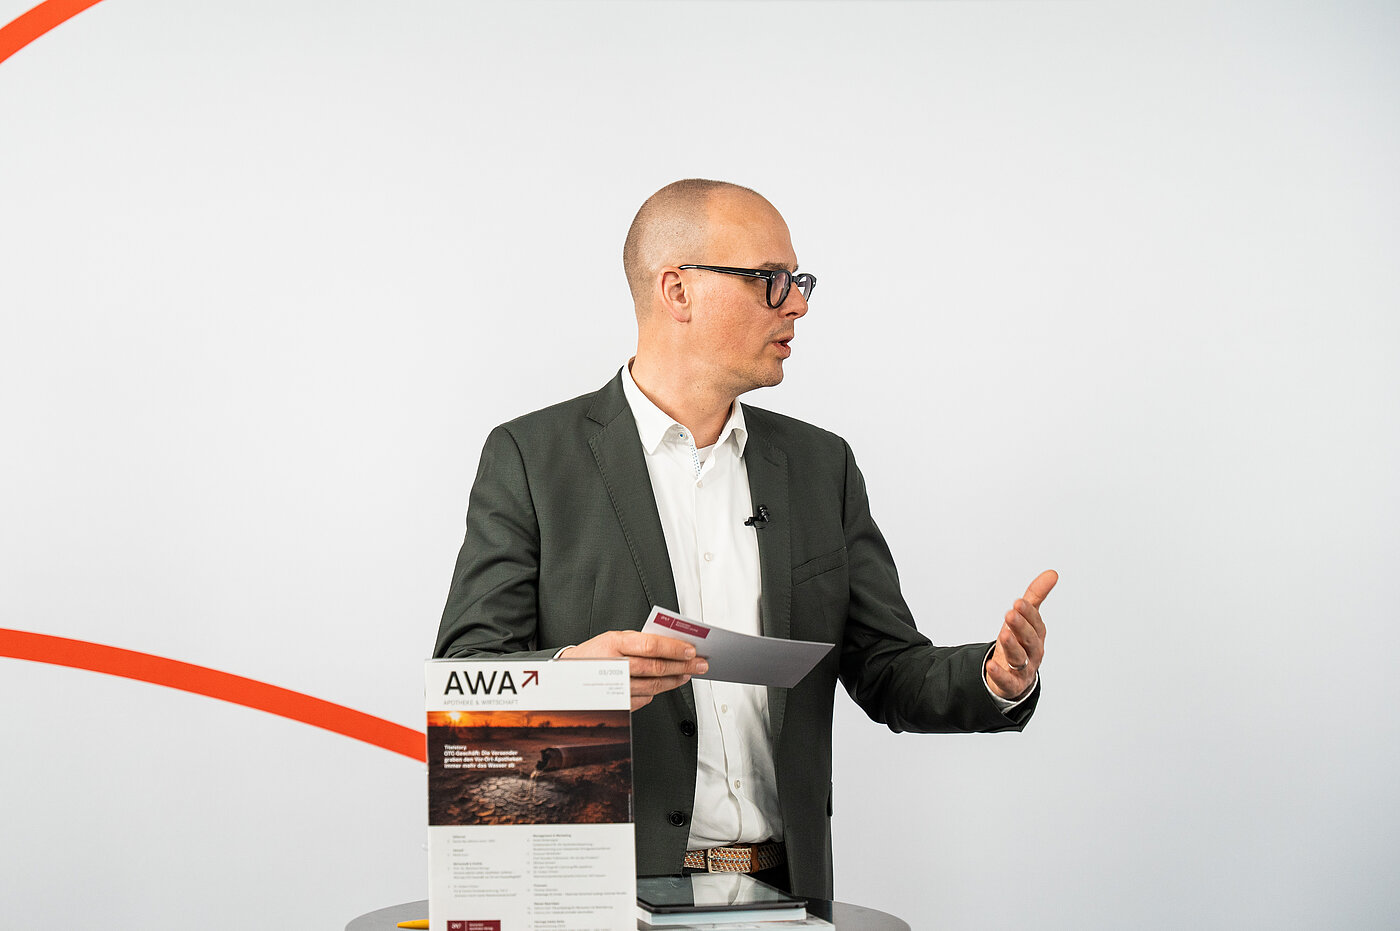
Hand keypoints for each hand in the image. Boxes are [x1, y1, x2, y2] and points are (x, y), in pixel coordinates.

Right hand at [559, 630, 708, 711]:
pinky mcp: (616, 704)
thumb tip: (673, 645)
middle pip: (656, 667)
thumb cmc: (595, 653)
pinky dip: (657, 693)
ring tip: (686, 674)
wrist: (567, 674)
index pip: (651, 645)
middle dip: (683, 665)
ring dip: (674, 680)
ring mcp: (615, 687)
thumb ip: (639, 641)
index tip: (691, 650)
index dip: (674, 649)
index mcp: (614, 643)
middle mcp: (614, 665)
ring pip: (653, 686)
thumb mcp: (613, 639)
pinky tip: (664, 685)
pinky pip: (644, 699)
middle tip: (699, 664)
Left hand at [984, 569, 1056, 700]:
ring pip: (1019, 658)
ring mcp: (1023, 669)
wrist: (1015, 676)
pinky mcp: (1012, 684)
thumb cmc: (1020, 643)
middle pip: (1029, 639)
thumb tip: (1052, 573)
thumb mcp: (1026, 619)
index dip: (1028, 613)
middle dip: (1021, 626)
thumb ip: (1036, 596)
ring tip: (1003, 634)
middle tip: (1011, 614)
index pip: (1035, 623)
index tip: (1019, 602)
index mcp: (1036, 635)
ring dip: (1012, 646)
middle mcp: (1032, 652)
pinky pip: (1007, 680)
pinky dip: (1000, 674)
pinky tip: (991, 665)